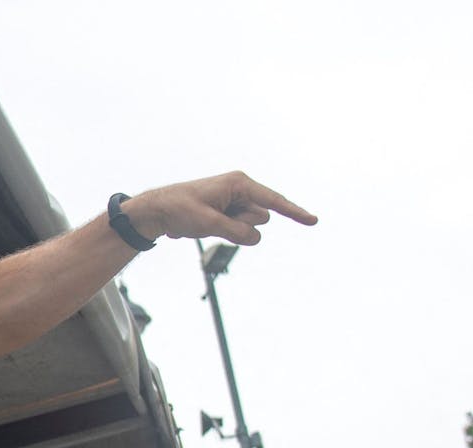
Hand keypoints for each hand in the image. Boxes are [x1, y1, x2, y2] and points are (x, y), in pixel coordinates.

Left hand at [127, 172, 316, 246]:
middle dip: (243, 225)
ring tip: (208, 220)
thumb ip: (235, 231)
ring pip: (252, 227)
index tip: (313, 221)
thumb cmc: (180, 209)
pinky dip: (228, 233)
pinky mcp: (230, 214)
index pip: (273, 201)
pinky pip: (240, 232)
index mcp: (239, 184)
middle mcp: (242, 191)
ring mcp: (236, 203)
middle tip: (213, 218)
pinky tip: (208, 223)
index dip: (294, 212)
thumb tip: (256, 237)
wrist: (159, 211)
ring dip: (233, 230)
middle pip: (261, 218)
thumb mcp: (208, 222)